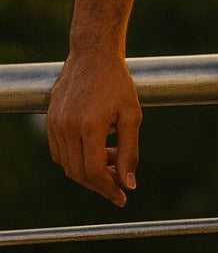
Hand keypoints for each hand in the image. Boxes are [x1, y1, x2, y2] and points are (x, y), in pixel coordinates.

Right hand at [47, 52, 141, 207]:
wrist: (93, 54)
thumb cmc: (117, 82)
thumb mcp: (132, 115)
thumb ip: (130, 151)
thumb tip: (129, 184)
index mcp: (90, 126)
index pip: (95, 172)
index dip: (109, 189)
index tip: (123, 197)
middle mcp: (68, 127)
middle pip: (79, 173)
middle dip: (101, 184)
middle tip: (120, 184)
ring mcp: (56, 124)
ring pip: (68, 165)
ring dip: (88, 173)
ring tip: (112, 162)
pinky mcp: (50, 120)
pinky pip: (59, 152)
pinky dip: (75, 160)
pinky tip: (95, 151)